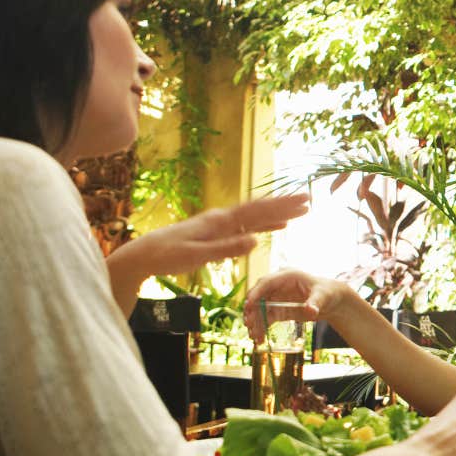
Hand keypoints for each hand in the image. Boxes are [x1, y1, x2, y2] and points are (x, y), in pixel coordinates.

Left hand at [122, 193, 308, 275]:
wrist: (146, 254)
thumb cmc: (168, 256)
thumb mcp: (197, 255)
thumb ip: (226, 249)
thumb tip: (255, 241)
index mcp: (220, 221)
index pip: (256, 211)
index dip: (281, 206)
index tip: (302, 201)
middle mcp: (222, 218)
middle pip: (259, 209)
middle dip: (285, 204)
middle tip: (309, 200)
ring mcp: (220, 224)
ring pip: (255, 216)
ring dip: (277, 213)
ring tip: (299, 211)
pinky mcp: (217, 232)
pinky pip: (247, 226)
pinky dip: (264, 225)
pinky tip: (276, 227)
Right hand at [243, 269, 347, 342]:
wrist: (332, 301)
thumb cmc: (328, 292)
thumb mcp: (323, 297)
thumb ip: (315, 303)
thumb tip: (310, 310)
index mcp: (287, 276)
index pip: (266, 282)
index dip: (256, 292)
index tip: (248, 304)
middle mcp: (279, 286)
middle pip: (259, 296)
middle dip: (252, 310)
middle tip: (248, 324)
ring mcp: (278, 298)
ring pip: (260, 309)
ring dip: (255, 322)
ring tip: (253, 336)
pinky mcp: (279, 309)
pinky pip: (266, 318)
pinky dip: (261, 327)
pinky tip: (259, 338)